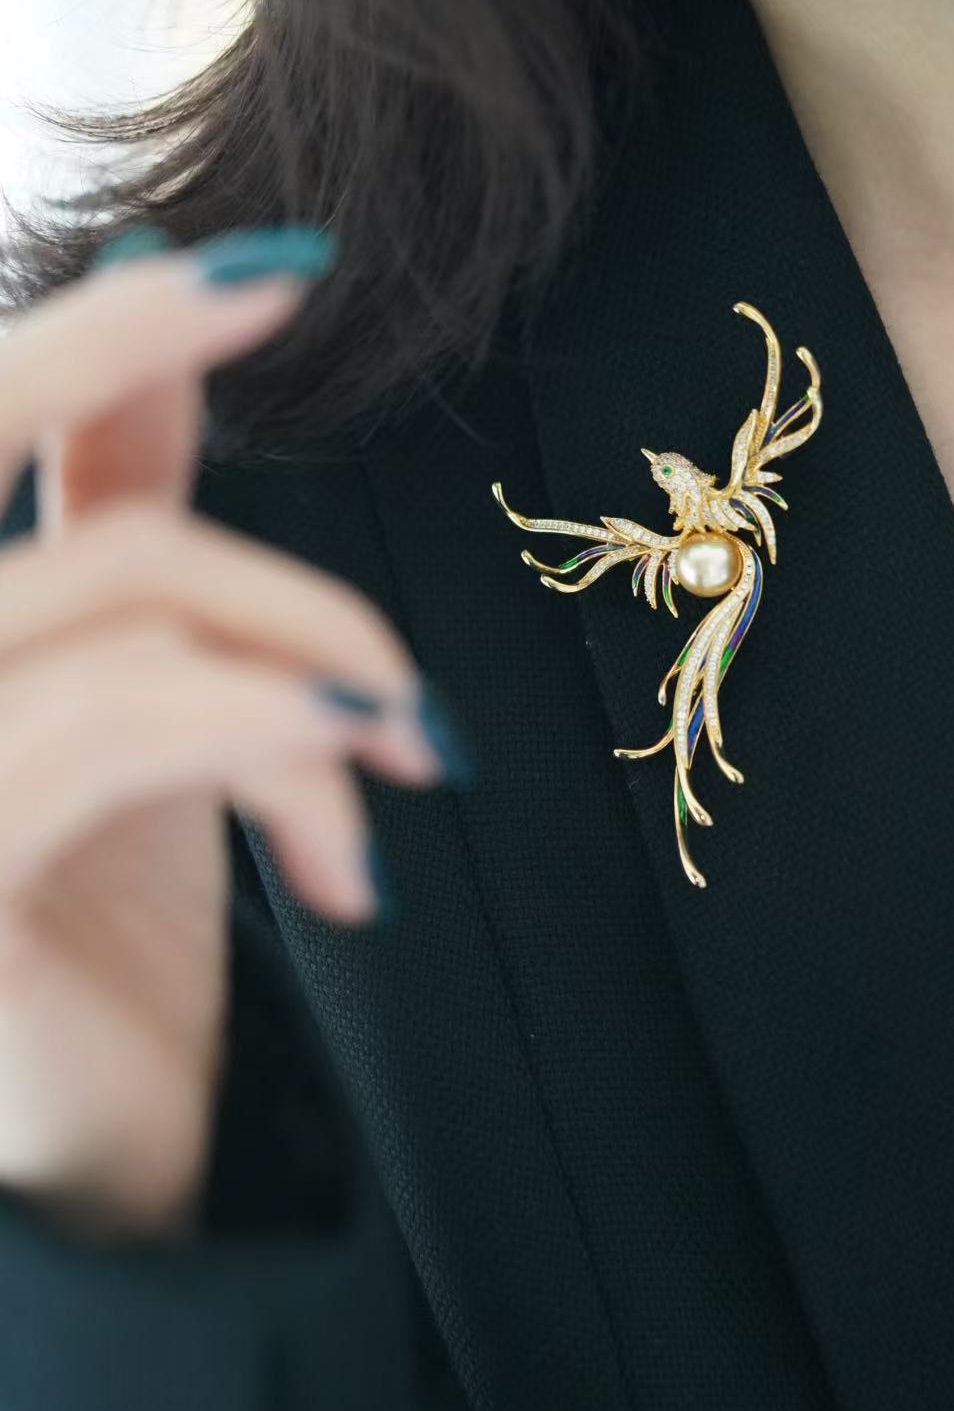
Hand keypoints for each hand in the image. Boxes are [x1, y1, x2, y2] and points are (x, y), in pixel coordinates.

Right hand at [0, 229, 442, 1235]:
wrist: (118, 1147)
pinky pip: (117, 731)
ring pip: (117, 596)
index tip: (240, 262)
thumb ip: (132, 537)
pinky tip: (349, 830)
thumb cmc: (121, 931)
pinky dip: (263, 738)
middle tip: (274, 292)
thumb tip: (165, 336)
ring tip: (404, 744)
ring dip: (304, 646)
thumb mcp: (144, 716)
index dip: (92, 335)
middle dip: (124, 355)